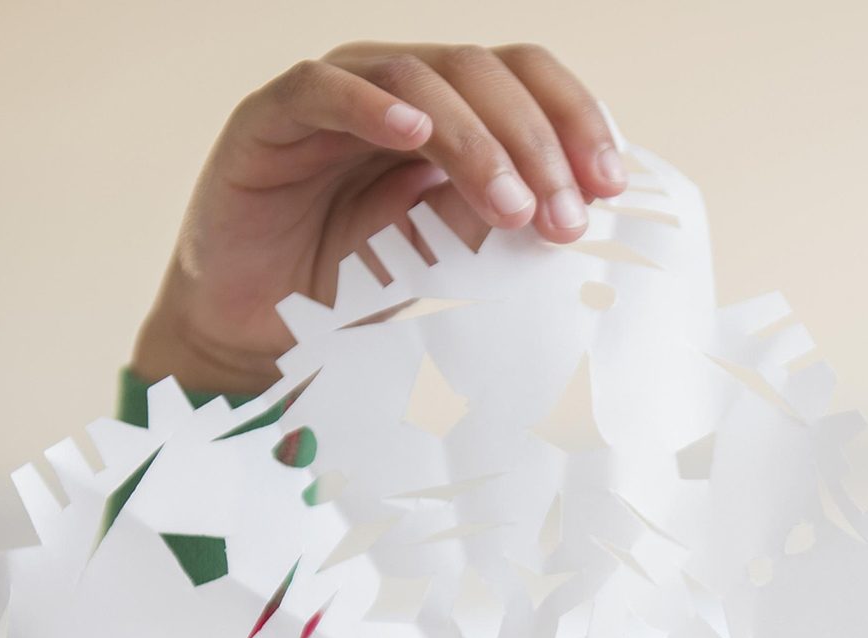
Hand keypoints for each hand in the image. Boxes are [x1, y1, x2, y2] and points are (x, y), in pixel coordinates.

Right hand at [132, 43, 625, 395]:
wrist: (257, 334)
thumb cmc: (356, 291)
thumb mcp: (451, 260)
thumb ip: (500, 220)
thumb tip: (580, 206)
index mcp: (450, 111)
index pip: (527, 80)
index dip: (574, 119)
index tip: (610, 187)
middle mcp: (397, 88)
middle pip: (483, 73)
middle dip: (536, 144)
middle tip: (563, 218)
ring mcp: (333, 95)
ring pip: (418, 78)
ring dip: (475, 141)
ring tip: (509, 206)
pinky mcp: (270, 119)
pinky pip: (322, 90)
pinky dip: (371, 105)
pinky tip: (413, 138)